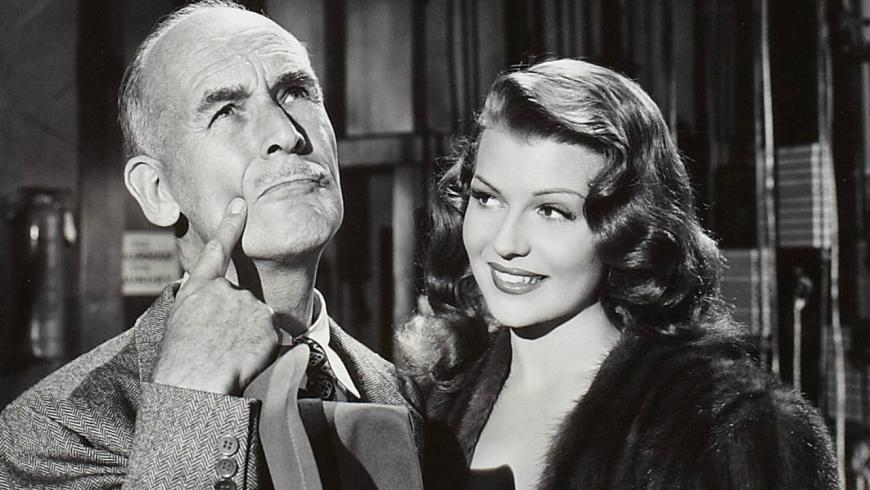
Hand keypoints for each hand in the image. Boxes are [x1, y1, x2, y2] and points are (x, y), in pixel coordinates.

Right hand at [151, 198, 279, 394]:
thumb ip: (202, 309)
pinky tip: (247, 363)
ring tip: (231, 360)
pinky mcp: (268, 322)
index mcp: (198, 290)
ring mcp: (248, 303)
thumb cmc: (178, 366)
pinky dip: (268, 352)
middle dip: (241, 326)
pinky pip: (276, 339)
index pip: (216, 250)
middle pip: (245, 303)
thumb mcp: (180, 326)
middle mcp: (225, 290)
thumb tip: (216, 311)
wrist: (192, 385)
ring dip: (253, 340)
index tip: (240, 204)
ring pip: (261, 322)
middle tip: (222, 350)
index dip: (230, 225)